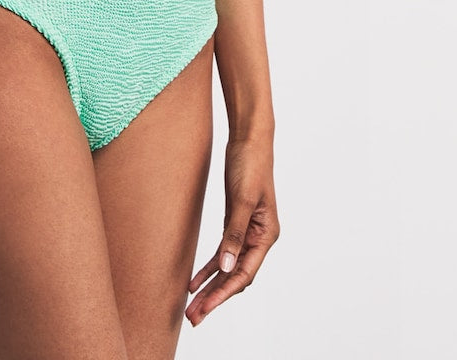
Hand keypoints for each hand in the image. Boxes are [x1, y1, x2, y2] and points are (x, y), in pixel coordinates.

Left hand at [186, 136, 279, 325]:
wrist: (248, 139)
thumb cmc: (250, 164)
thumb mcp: (240, 199)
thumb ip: (233, 233)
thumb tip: (225, 267)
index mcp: (266, 235)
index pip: (244, 273)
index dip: (223, 293)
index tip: (205, 307)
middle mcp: (258, 237)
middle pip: (235, 276)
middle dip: (215, 297)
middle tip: (194, 317)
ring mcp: (246, 231)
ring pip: (227, 268)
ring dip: (210, 286)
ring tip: (191, 305)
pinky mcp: (234, 221)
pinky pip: (221, 252)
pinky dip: (209, 266)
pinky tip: (195, 279)